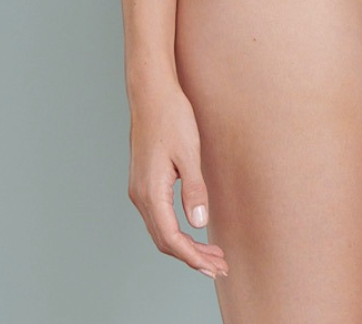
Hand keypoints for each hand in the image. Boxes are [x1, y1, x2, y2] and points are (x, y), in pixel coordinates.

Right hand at [126, 79, 227, 277]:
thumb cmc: (172, 119)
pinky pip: (159, 217)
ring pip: (161, 230)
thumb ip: (195, 189)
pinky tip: (195, 233)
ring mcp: (140, 191)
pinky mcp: (145, 184)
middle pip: (164, 240)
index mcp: (150, 192)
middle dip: (192, 257)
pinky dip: (177, 231)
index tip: (214, 266)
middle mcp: (140, 196)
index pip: (171, 238)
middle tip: (220, 266)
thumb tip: (199, 222)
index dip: (193, 257)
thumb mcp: (189, 153)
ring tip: (213, 254)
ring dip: (185, 246)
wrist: (151, 95)